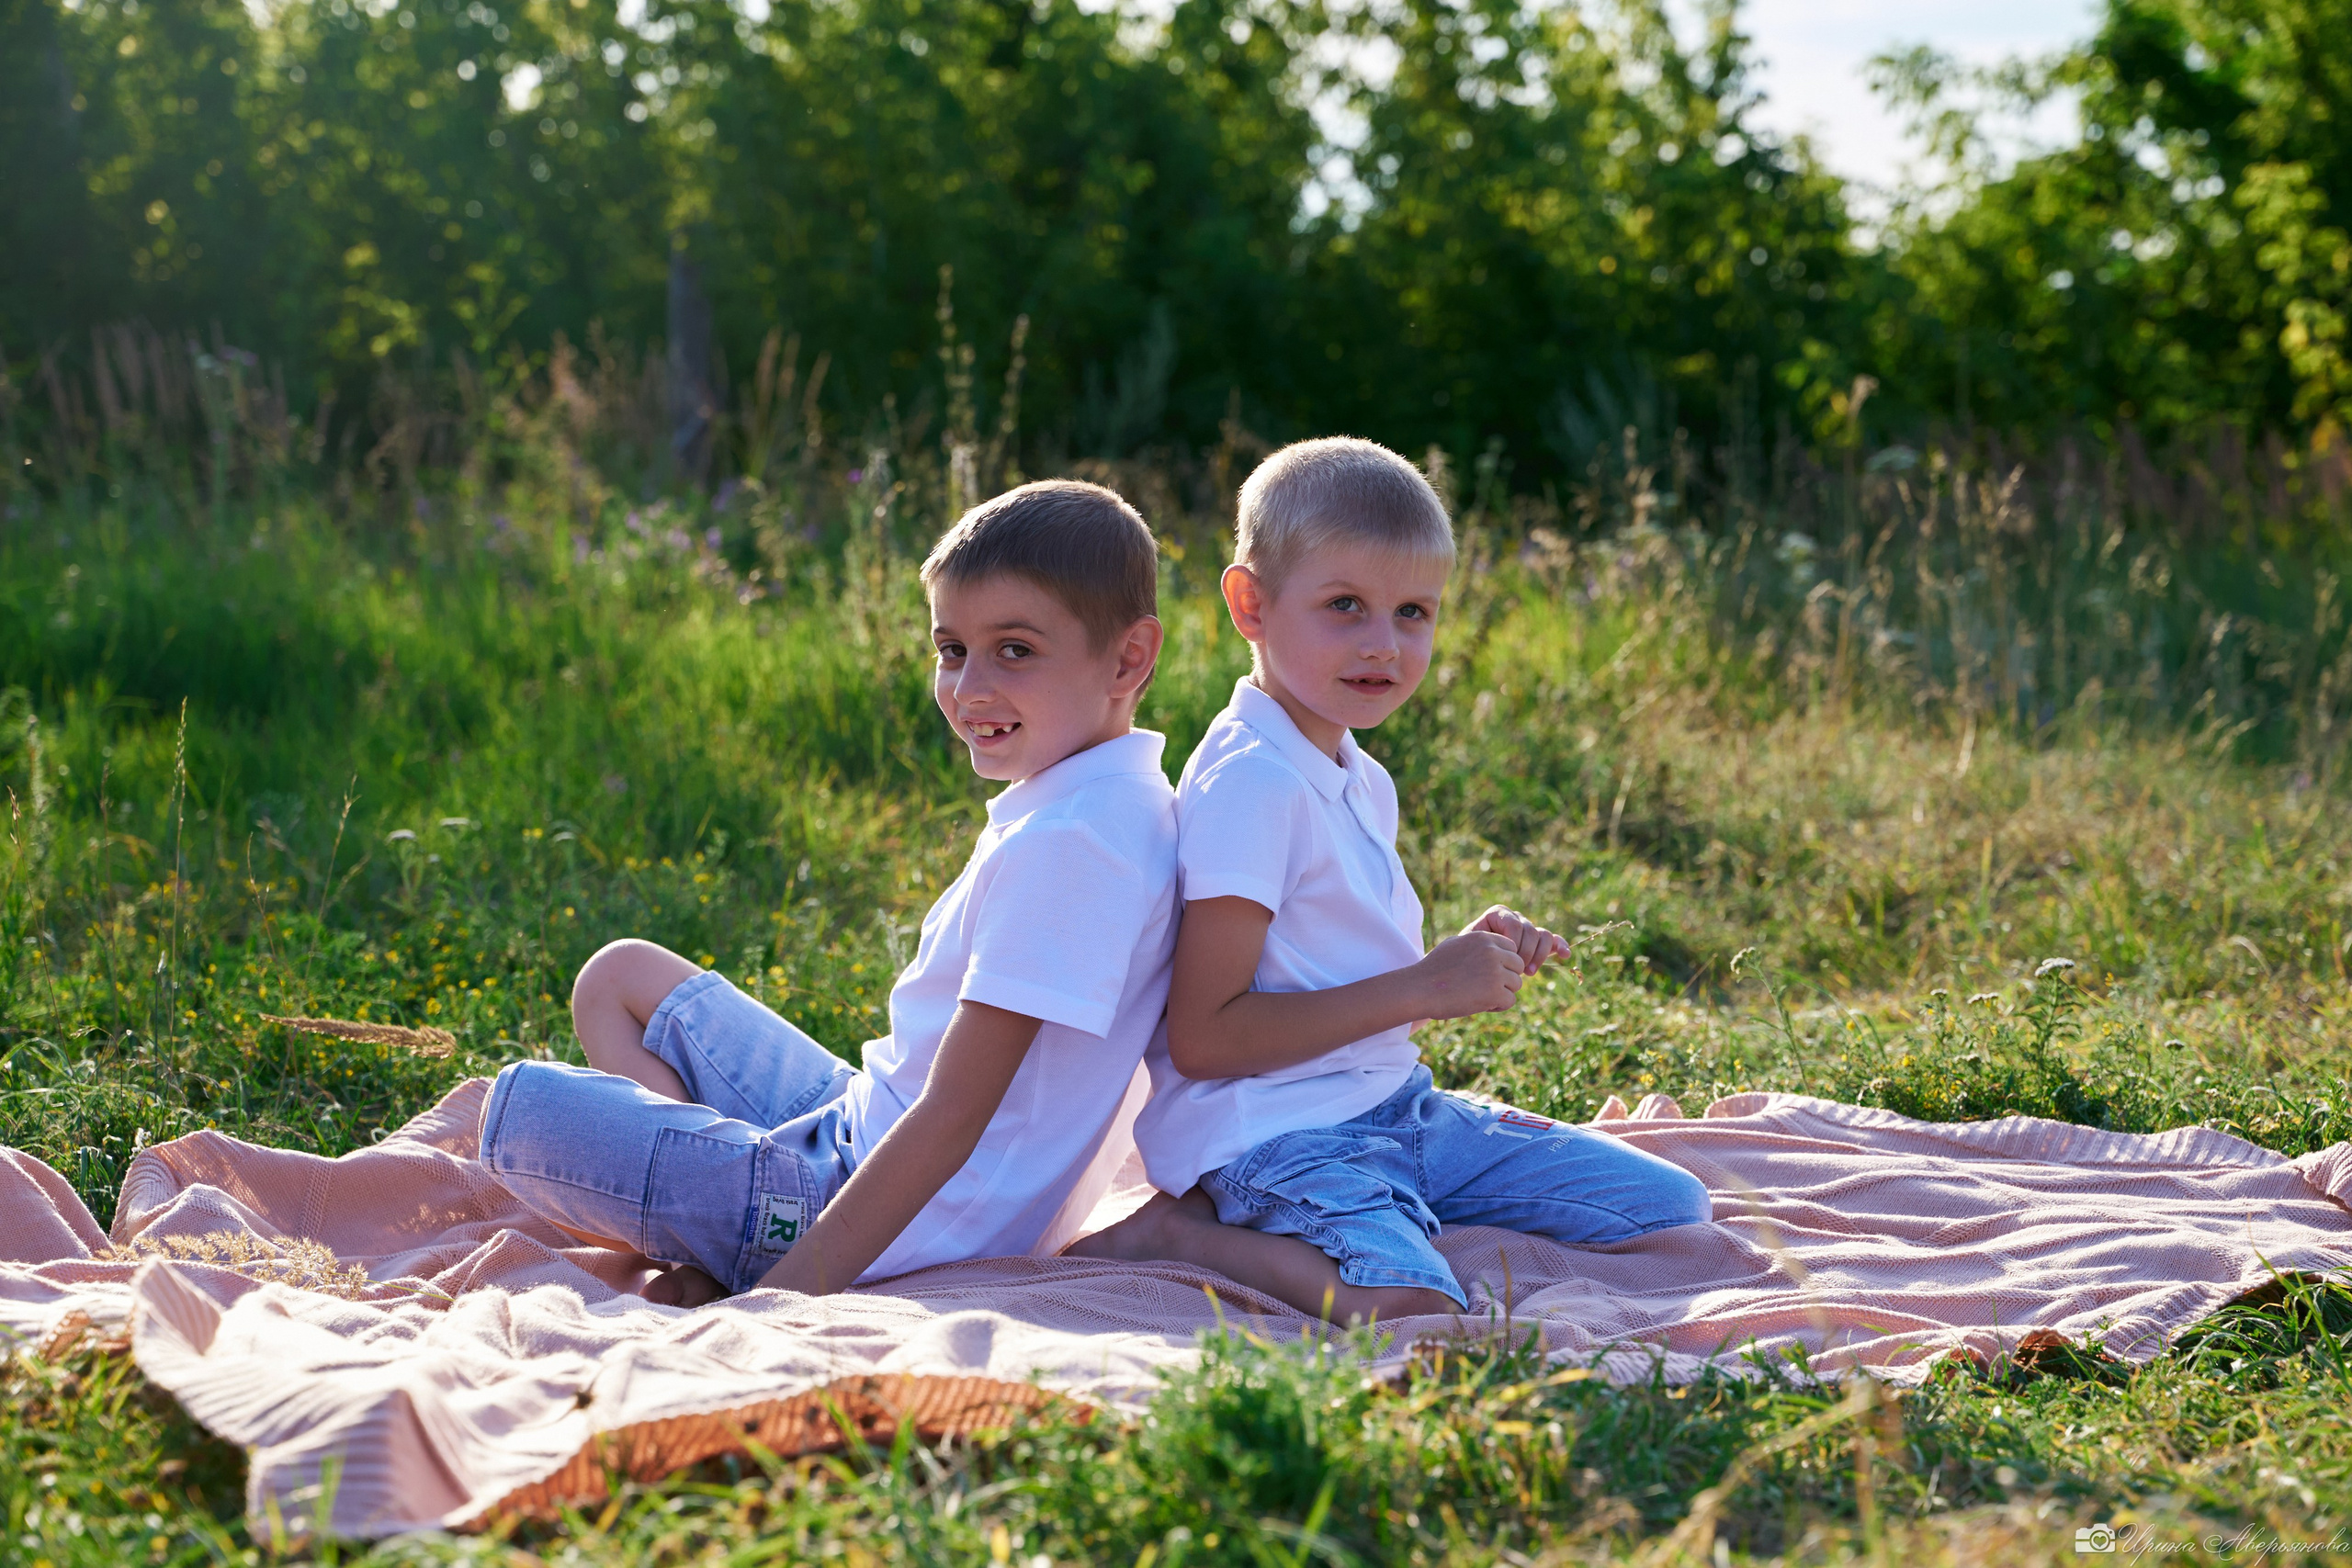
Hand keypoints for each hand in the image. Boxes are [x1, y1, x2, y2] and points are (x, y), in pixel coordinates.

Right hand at [1409, 930, 1525, 1018]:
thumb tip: (1497, 948)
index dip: (1502, 962)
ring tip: (1480, 995)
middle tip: (1486, 986)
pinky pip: (1510, 1001)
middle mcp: (1492, 952)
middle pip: (1518, 965)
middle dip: (1506, 977)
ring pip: (1516, 984)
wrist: (1420, 989)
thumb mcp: (1456, 944)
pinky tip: (1479, 1004)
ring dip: (1502, 992)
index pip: (1511, 948)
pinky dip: (1497, 1006)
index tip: (1486, 972)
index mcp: (1484, 938)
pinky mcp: (1495, 992)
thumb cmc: (1434, 969)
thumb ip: (1478, 944)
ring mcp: (1495, 972)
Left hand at [1464, 905, 1570, 975]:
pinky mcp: (1538, 942)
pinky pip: (1553, 940)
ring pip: (1544, 936)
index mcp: (1498, 913)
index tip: (1504, 962)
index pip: (1514, 925)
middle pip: (1530, 931)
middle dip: (1525, 953)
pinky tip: (1565, 955)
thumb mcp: (1468, 947)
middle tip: (1516, 972)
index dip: (1513, 945)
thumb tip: (1493, 944)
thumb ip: (1481, 941)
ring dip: (1539, 956)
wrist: (1473, 966)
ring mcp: (1528, 929)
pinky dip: (1560, 946)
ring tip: (1529, 973)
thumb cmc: (1467, 956)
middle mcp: (1515, 918)